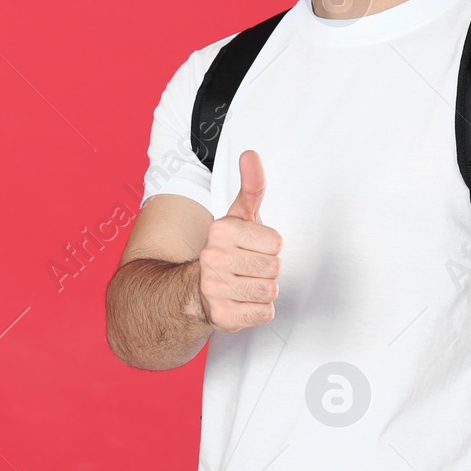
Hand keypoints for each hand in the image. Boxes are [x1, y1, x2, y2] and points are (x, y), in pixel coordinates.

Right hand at [197, 149, 281, 331]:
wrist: (195, 291)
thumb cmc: (227, 251)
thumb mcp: (239, 217)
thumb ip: (251, 185)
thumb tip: (250, 154)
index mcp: (220, 230)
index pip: (276, 243)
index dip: (269, 247)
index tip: (251, 248)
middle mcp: (212, 258)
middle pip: (274, 268)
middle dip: (266, 270)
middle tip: (247, 269)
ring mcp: (214, 288)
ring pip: (271, 291)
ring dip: (263, 291)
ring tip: (244, 285)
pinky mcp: (221, 316)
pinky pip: (264, 313)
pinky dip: (258, 311)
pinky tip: (241, 302)